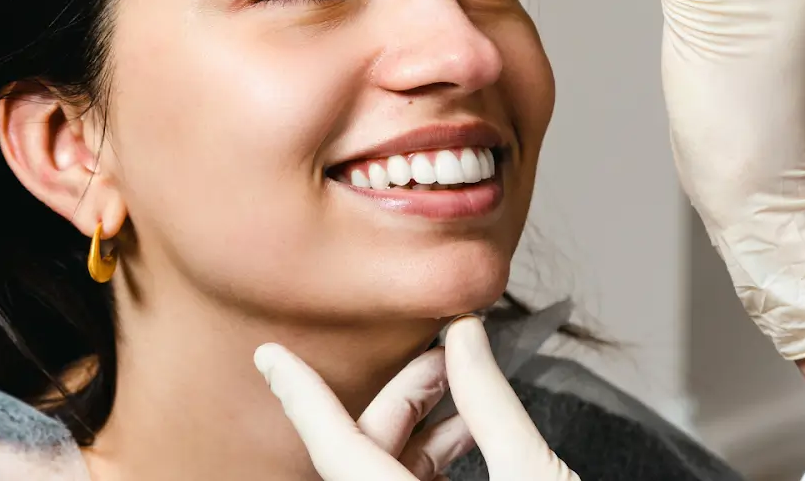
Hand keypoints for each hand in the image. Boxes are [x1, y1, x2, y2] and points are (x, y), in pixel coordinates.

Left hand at [256, 316, 577, 480]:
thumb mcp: (533, 472)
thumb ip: (489, 402)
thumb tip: (464, 338)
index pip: (337, 449)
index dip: (302, 397)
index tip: (271, 356)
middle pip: (365, 457)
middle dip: (404, 399)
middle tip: (450, 358)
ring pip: (385, 479)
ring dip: (422, 434)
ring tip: (469, 399)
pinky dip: (431, 468)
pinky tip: (472, 439)